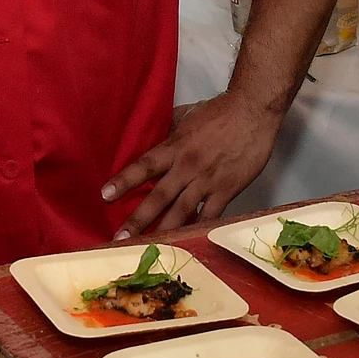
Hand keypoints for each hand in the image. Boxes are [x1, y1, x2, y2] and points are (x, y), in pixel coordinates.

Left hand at [102, 93, 282, 237]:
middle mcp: (187, 167)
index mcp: (175, 147)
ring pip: (181, 211)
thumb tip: (154, 136)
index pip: (144, 165)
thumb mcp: (187, 115)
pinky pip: (211, 215)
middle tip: (120, 237)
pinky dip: (199, 228)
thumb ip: (170, 130)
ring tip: (149, 247)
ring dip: (164, 230)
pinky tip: (187, 241)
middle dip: (138, 218)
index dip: (124, 180)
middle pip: (158, 196)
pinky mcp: (227, 189)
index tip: (105, 195)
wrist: (253, 111)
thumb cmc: (220, 110)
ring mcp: (207, 180)